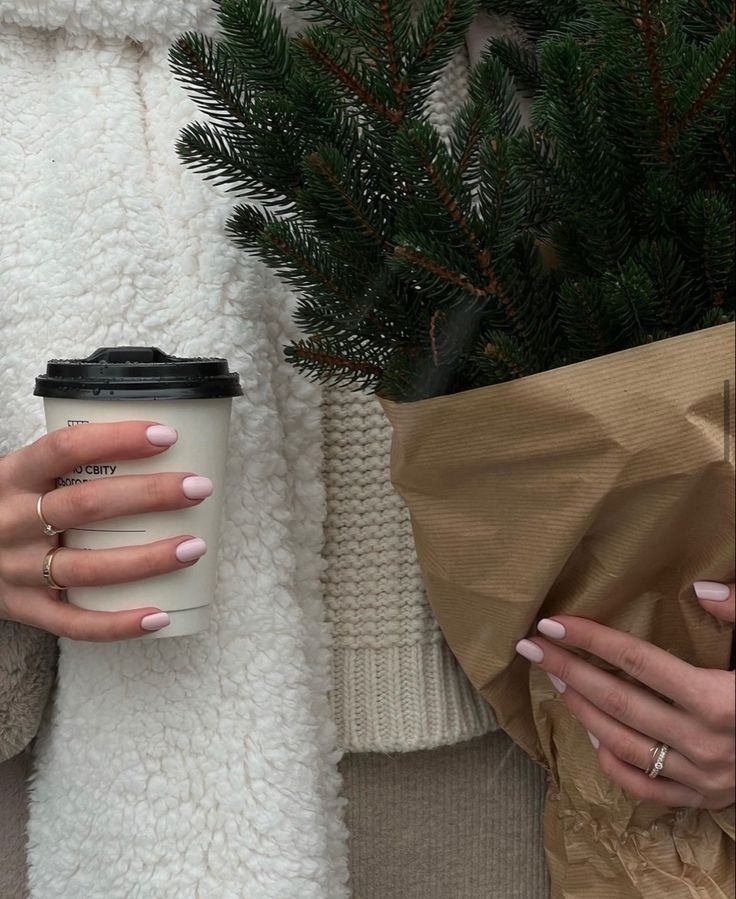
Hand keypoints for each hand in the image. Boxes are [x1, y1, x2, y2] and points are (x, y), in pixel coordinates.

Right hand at [0, 421, 210, 641]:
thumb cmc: (7, 506)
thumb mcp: (21, 476)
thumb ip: (68, 464)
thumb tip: (157, 443)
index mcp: (12, 477)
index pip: (65, 449)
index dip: (117, 439)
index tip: (167, 436)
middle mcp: (10, 521)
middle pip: (86, 506)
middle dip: (150, 495)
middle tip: (199, 488)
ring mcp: (16, 570)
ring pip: (88, 568)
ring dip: (147, 559)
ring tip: (195, 547)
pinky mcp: (25, 609)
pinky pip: (75, 624)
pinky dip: (119, 624)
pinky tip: (160, 615)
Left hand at [515, 582, 735, 810]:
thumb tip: (701, 589)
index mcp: (721, 699)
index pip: (638, 662)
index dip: (591, 639)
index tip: (552, 623)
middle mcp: (706, 742)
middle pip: (618, 700)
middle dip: (567, 670)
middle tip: (531, 648)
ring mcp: (704, 776)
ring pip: (623, 743)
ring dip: (581, 710)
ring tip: (554, 680)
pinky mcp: (706, 799)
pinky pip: (647, 788)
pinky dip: (615, 764)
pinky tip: (594, 738)